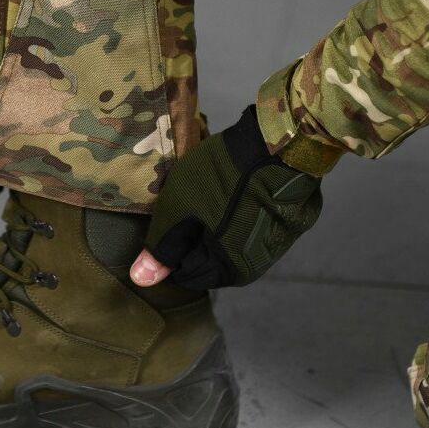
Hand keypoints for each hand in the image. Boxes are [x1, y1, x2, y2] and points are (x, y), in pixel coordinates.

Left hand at [129, 106, 322, 290]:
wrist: (275, 146)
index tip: (173, 218)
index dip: (172, 247)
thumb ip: (160, 248)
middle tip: (192, 203)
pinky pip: (252, 226)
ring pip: (231, 243)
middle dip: (196, 237)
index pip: (186, 274)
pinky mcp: (287, 222)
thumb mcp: (177, 209)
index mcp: (228, 270)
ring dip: (217, 225)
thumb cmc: (219, 179)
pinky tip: (234, 189)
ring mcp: (276, 244)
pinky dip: (239, 213)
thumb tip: (141, 281)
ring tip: (212, 193)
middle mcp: (256, 266)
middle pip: (210, 261)